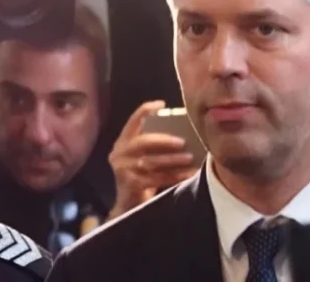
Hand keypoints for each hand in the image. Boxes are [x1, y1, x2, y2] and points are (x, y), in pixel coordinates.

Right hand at [108, 100, 197, 218]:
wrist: (129, 204)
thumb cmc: (142, 174)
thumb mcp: (144, 155)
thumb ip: (154, 143)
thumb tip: (184, 132)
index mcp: (123, 141)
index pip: (132, 120)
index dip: (146, 110)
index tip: (162, 104)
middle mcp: (119, 152)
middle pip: (143, 142)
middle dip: (164, 140)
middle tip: (183, 141)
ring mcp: (123, 169)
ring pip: (151, 161)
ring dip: (173, 159)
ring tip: (190, 157)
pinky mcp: (130, 184)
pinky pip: (156, 178)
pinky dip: (174, 175)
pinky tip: (188, 174)